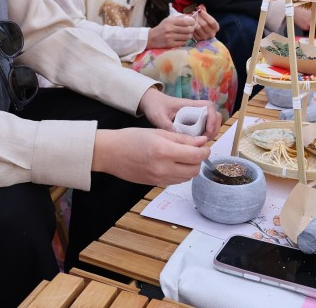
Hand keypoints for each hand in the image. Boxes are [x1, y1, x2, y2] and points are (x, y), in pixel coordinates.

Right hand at [91, 128, 210, 185]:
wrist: (110, 153)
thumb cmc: (131, 138)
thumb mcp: (158, 132)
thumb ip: (182, 138)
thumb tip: (201, 141)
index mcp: (164, 151)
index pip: (195, 156)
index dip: (205, 151)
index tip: (205, 146)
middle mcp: (162, 168)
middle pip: (194, 170)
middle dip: (199, 160)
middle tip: (195, 150)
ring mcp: (158, 178)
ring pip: (186, 178)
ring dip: (190, 168)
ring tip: (183, 156)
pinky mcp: (154, 184)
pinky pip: (175, 181)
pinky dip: (180, 173)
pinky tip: (174, 163)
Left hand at [138, 87, 221, 139]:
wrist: (150, 102)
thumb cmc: (155, 106)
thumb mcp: (159, 117)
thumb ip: (168, 127)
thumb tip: (179, 140)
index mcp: (189, 104)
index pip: (209, 106)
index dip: (212, 118)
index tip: (207, 131)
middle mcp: (195, 109)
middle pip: (214, 116)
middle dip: (213, 129)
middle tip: (203, 141)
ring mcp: (194, 116)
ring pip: (210, 123)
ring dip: (209, 133)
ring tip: (200, 144)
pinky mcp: (192, 123)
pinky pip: (203, 129)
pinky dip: (203, 136)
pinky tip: (195, 144)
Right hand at [147, 14, 194, 48]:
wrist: (151, 38)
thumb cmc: (162, 28)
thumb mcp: (168, 20)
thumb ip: (179, 18)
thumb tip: (190, 17)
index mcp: (170, 22)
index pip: (185, 21)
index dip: (192, 21)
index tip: (193, 22)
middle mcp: (170, 29)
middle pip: (188, 29)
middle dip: (192, 29)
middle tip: (191, 29)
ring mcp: (170, 37)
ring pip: (187, 36)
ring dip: (189, 35)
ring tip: (188, 34)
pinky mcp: (170, 44)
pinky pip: (183, 43)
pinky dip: (185, 41)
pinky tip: (183, 39)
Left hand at [192, 5, 218, 40]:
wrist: (205, 34)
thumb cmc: (206, 23)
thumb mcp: (207, 17)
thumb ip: (204, 11)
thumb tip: (200, 6)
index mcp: (216, 27)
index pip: (212, 21)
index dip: (205, 15)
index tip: (199, 10)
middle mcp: (212, 34)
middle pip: (204, 24)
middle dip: (198, 17)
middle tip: (193, 12)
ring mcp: (205, 37)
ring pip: (198, 28)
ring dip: (194, 21)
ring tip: (191, 16)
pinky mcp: (199, 39)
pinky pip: (194, 32)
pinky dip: (191, 26)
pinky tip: (190, 23)